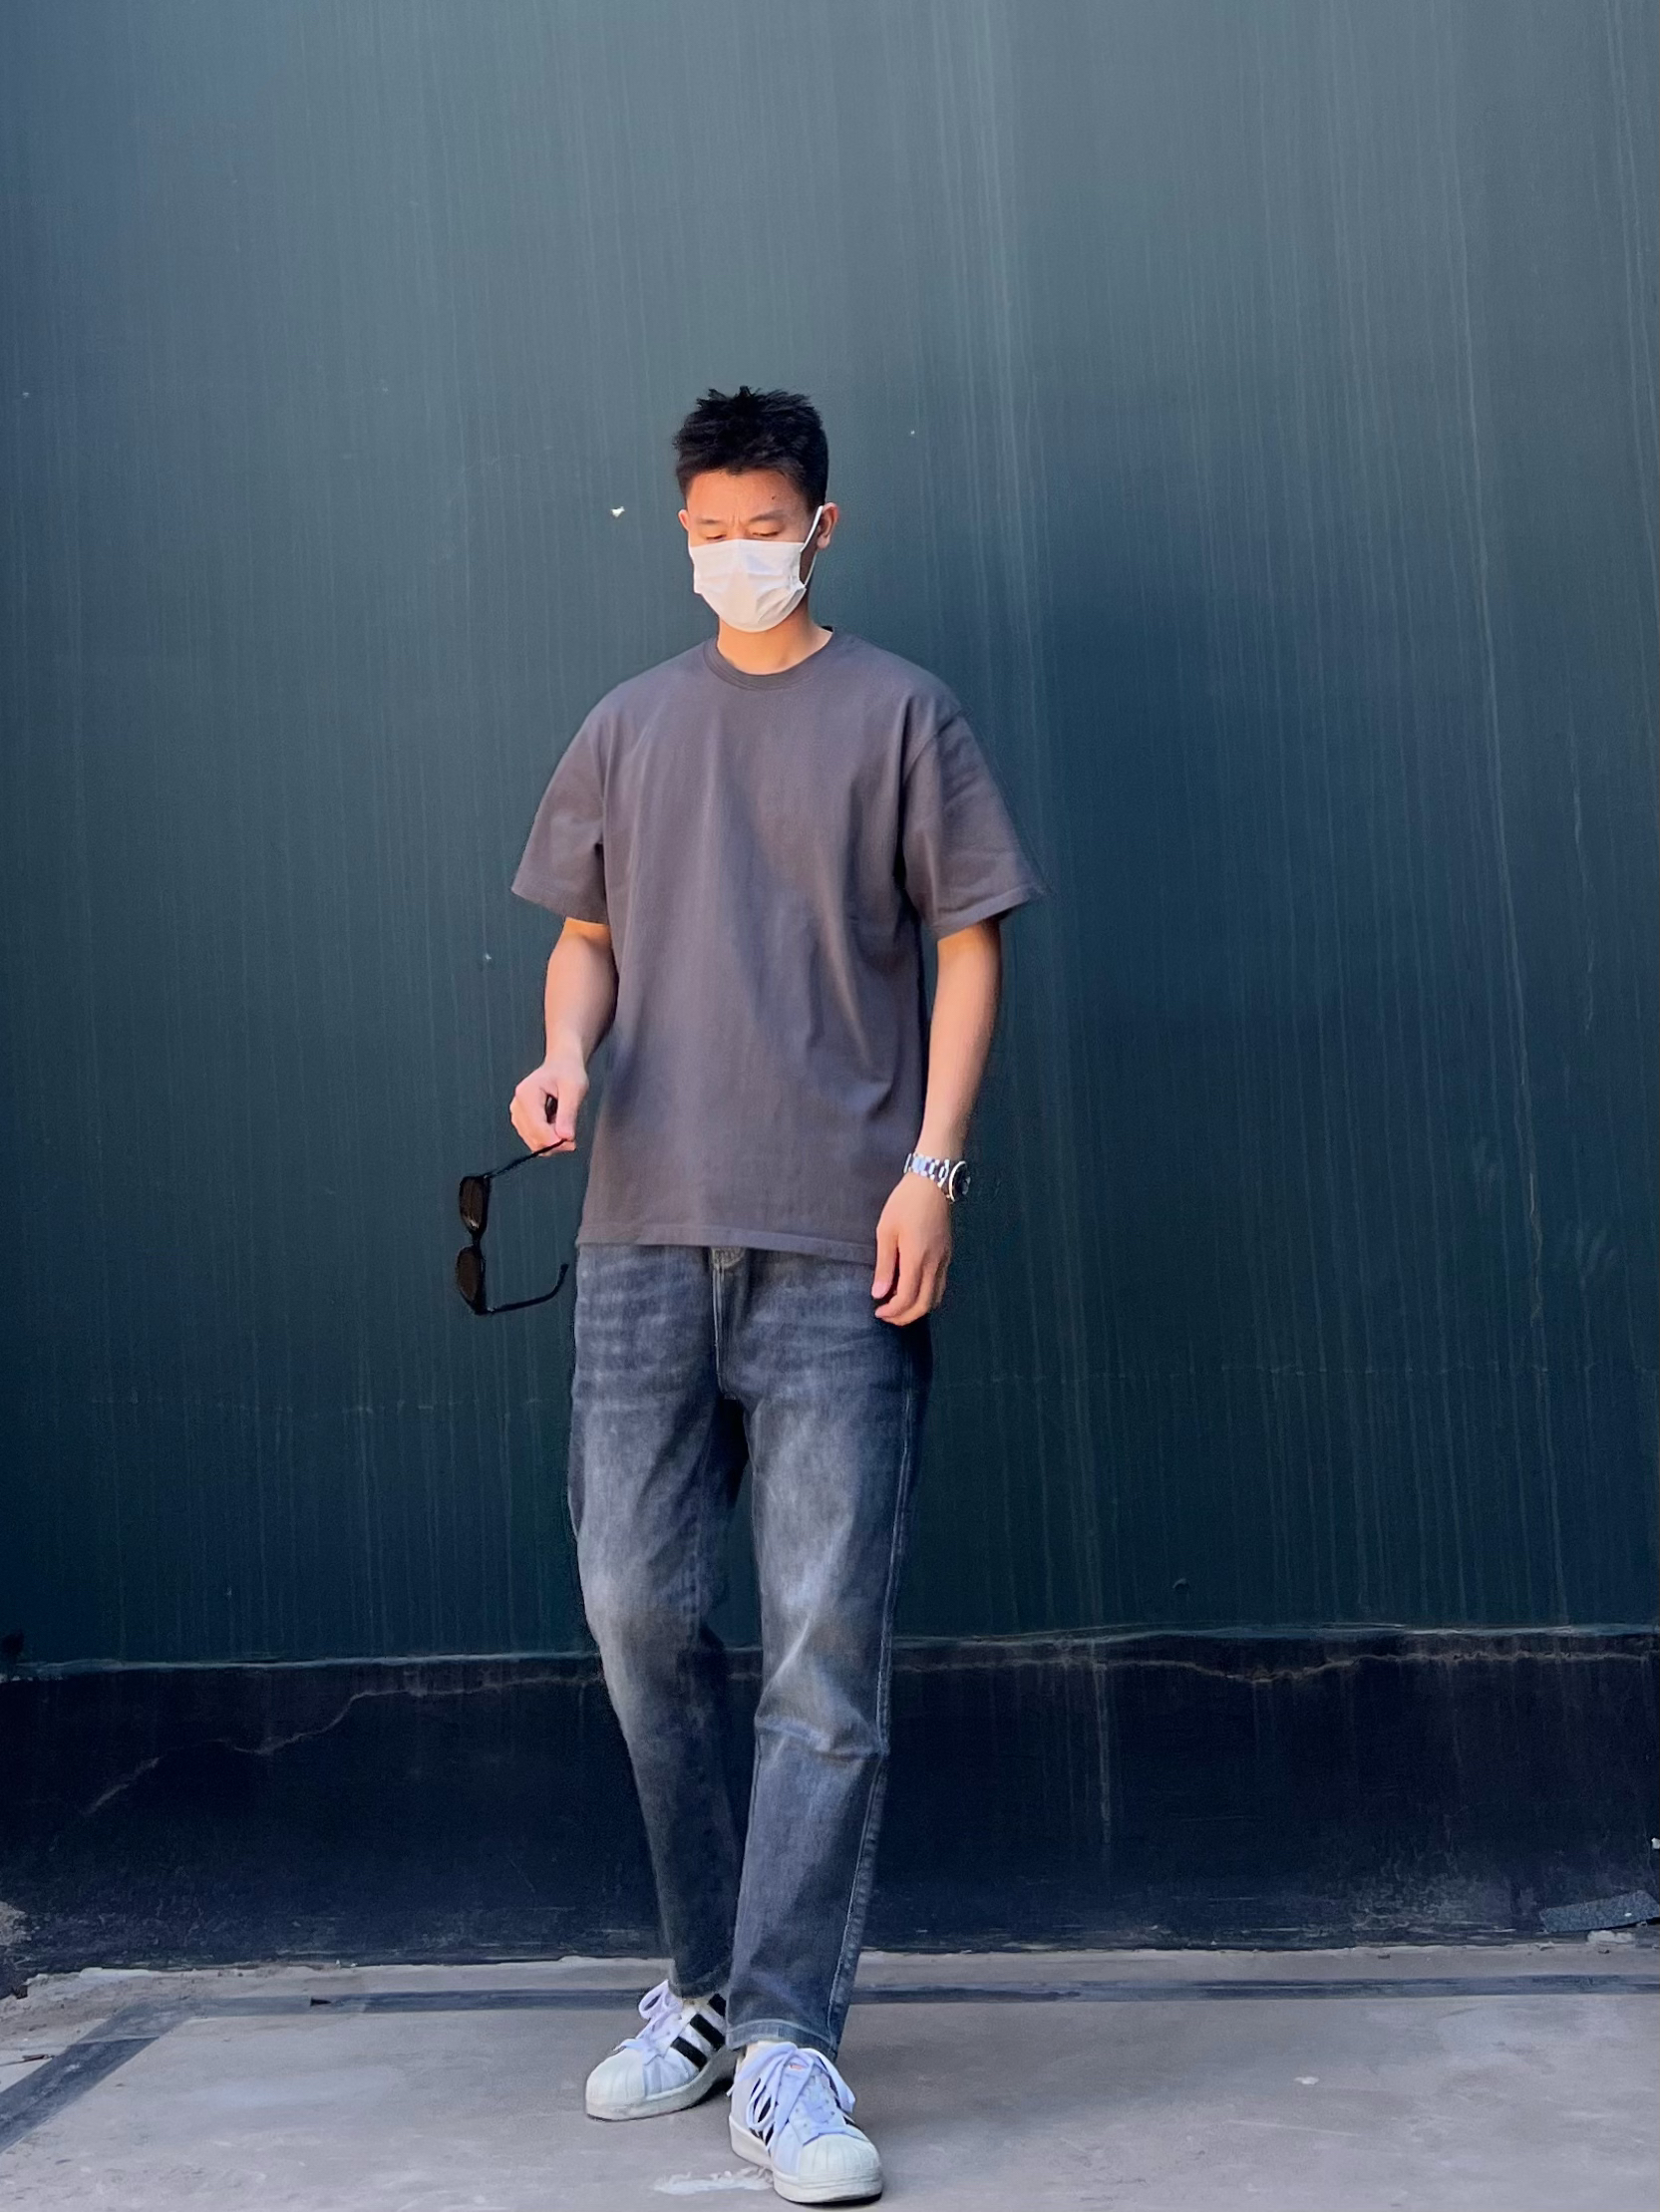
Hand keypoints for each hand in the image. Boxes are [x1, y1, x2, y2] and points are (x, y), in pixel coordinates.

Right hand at [510, 1055, 587, 1153]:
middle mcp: (517, 1105)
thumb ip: (568, 1114)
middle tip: (573, 1138)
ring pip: (533, 1141)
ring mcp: (518, 1114)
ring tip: (564, 1124)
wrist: (562, 1065)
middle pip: (533, 1138)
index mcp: (527, 1094)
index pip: (536, 1127)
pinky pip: (534, 1138)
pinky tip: (557, 1126)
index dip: (554, 1140)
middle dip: (555, 1142)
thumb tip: (565, 1137)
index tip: (571, 1143)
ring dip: (552, 1141)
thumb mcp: (574, 1089)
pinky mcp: (522, 1120)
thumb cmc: (568, 1072)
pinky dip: (548, 1138)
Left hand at [871, 1171, 952, 1324]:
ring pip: (936, 1297)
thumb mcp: (886, 1231)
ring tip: (899, 1306)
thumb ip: (884, 1265)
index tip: (878, 1311)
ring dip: (918, 1308)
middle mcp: (935, 1264)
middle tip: (888, 1316)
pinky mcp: (948, 1254)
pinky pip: (940, 1285)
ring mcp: (944, 1260)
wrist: (933, 1181)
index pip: (907, 1299)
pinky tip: (913, 1289)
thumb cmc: (905, 1203)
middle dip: (905, 1316)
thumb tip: (878, 1293)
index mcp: (917, 1259)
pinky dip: (927, 1296)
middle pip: (925, 1305)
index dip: (892, 1311)